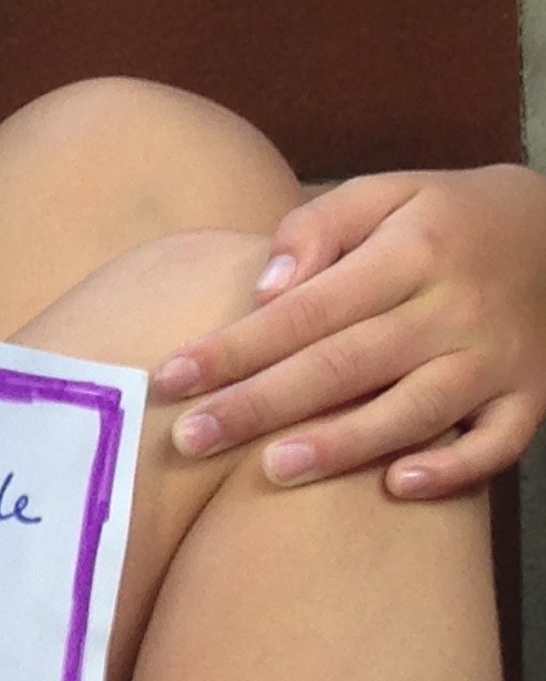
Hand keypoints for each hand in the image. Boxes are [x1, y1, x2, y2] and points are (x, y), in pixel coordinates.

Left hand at [154, 165, 545, 496]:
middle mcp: (457, 309)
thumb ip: (315, 228)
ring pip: (417, 409)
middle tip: (191, 439)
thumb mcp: (381, 193)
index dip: (237, 346)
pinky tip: (396, 487)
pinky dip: (453, 468)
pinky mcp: (530, 397)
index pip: (309, 309)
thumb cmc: (439, 220)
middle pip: (348, 364)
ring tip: (273, 469)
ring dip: (344, 443)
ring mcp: (498, 359)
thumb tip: (265, 290)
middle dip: (263, 404)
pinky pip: (497, 443)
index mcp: (412, 253)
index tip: (171, 377)